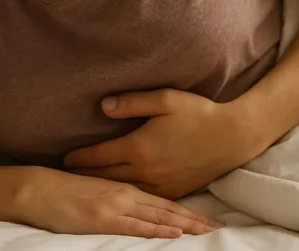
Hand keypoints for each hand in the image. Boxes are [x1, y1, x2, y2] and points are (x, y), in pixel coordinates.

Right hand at [19, 168, 221, 237]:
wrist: (37, 188)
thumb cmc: (63, 187)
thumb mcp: (97, 185)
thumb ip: (117, 192)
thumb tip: (135, 203)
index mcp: (126, 185)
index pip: (163, 201)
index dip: (187, 210)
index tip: (208, 218)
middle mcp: (126, 194)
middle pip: (167, 209)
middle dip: (193, 220)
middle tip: (217, 227)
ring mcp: (116, 206)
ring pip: (158, 217)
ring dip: (184, 225)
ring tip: (206, 231)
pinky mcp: (104, 218)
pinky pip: (136, 225)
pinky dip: (157, 230)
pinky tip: (173, 234)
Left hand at [63, 89, 263, 199]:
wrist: (233, 136)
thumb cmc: (199, 113)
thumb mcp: (165, 99)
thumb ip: (132, 103)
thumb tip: (102, 106)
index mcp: (139, 147)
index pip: (99, 156)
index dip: (79, 158)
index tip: (65, 158)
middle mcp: (146, 171)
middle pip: (105, 178)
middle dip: (85, 176)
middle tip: (68, 176)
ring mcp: (160, 185)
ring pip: (122, 192)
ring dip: (103, 189)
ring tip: (88, 186)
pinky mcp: (174, 192)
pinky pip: (143, 198)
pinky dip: (127, 196)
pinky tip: (121, 194)